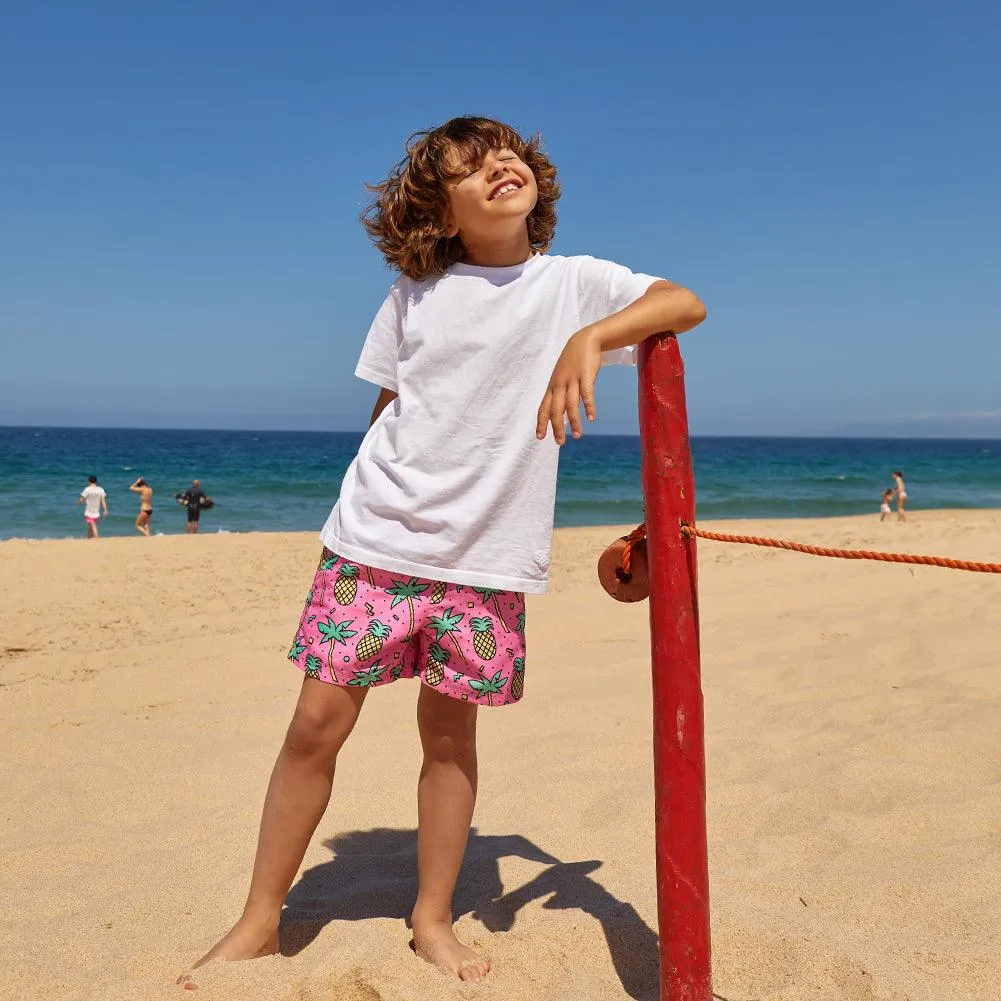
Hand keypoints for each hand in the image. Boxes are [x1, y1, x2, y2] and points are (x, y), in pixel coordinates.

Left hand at [536, 328, 601, 444]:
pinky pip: (586, 394)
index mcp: (552, 387)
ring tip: (578, 435)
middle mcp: (559, 385)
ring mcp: (572, 380)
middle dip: (557, 428)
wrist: (585, 340)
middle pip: (555, 410)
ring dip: (574, 422)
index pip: (543, 407)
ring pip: (570, 405)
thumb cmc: (573, 362)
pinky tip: (591, 418)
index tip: (540, 437)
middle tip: (560, 443)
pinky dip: (589, 406)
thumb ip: (561, 394)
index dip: (541, 423)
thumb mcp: (562, 377)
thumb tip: (562, 413)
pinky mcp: (586, 375)